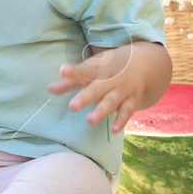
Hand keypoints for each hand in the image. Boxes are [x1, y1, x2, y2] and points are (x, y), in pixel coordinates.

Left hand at [48, 42, 170, 132]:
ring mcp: (122, 89)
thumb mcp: (92, 68)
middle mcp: (110, 79)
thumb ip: (71, 80)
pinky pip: (127, 111)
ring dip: (101, 110)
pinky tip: (115, 130)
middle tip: (72, 106)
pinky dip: (122, 120)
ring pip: (111, 101)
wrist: (143, 63)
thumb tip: (49, 89)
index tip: (62, 71)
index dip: (73, 72)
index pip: (84, 70)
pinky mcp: (132, 99)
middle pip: (97, 88)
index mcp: (98, 68)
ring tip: (89, 120)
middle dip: (86, 97)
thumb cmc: (109, 67)